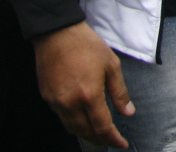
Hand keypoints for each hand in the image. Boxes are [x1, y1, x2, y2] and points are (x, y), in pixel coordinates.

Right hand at [33, 21, 132, 148]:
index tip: (121, 144)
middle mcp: (70, 103)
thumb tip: (128, 112)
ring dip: (86, 134)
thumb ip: (120, 92)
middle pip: (86, 132)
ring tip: (98, 135)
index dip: (113, 139)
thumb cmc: (87, 46)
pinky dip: (73, 123)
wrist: (58, 34)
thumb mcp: (111, 65)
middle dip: (100, 140)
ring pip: (72, 128)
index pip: (102, 126)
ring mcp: (56, 102)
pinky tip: (82, 120)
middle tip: (111, 141)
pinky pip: (62, 118)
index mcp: (89, 95)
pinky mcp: (47, 97)